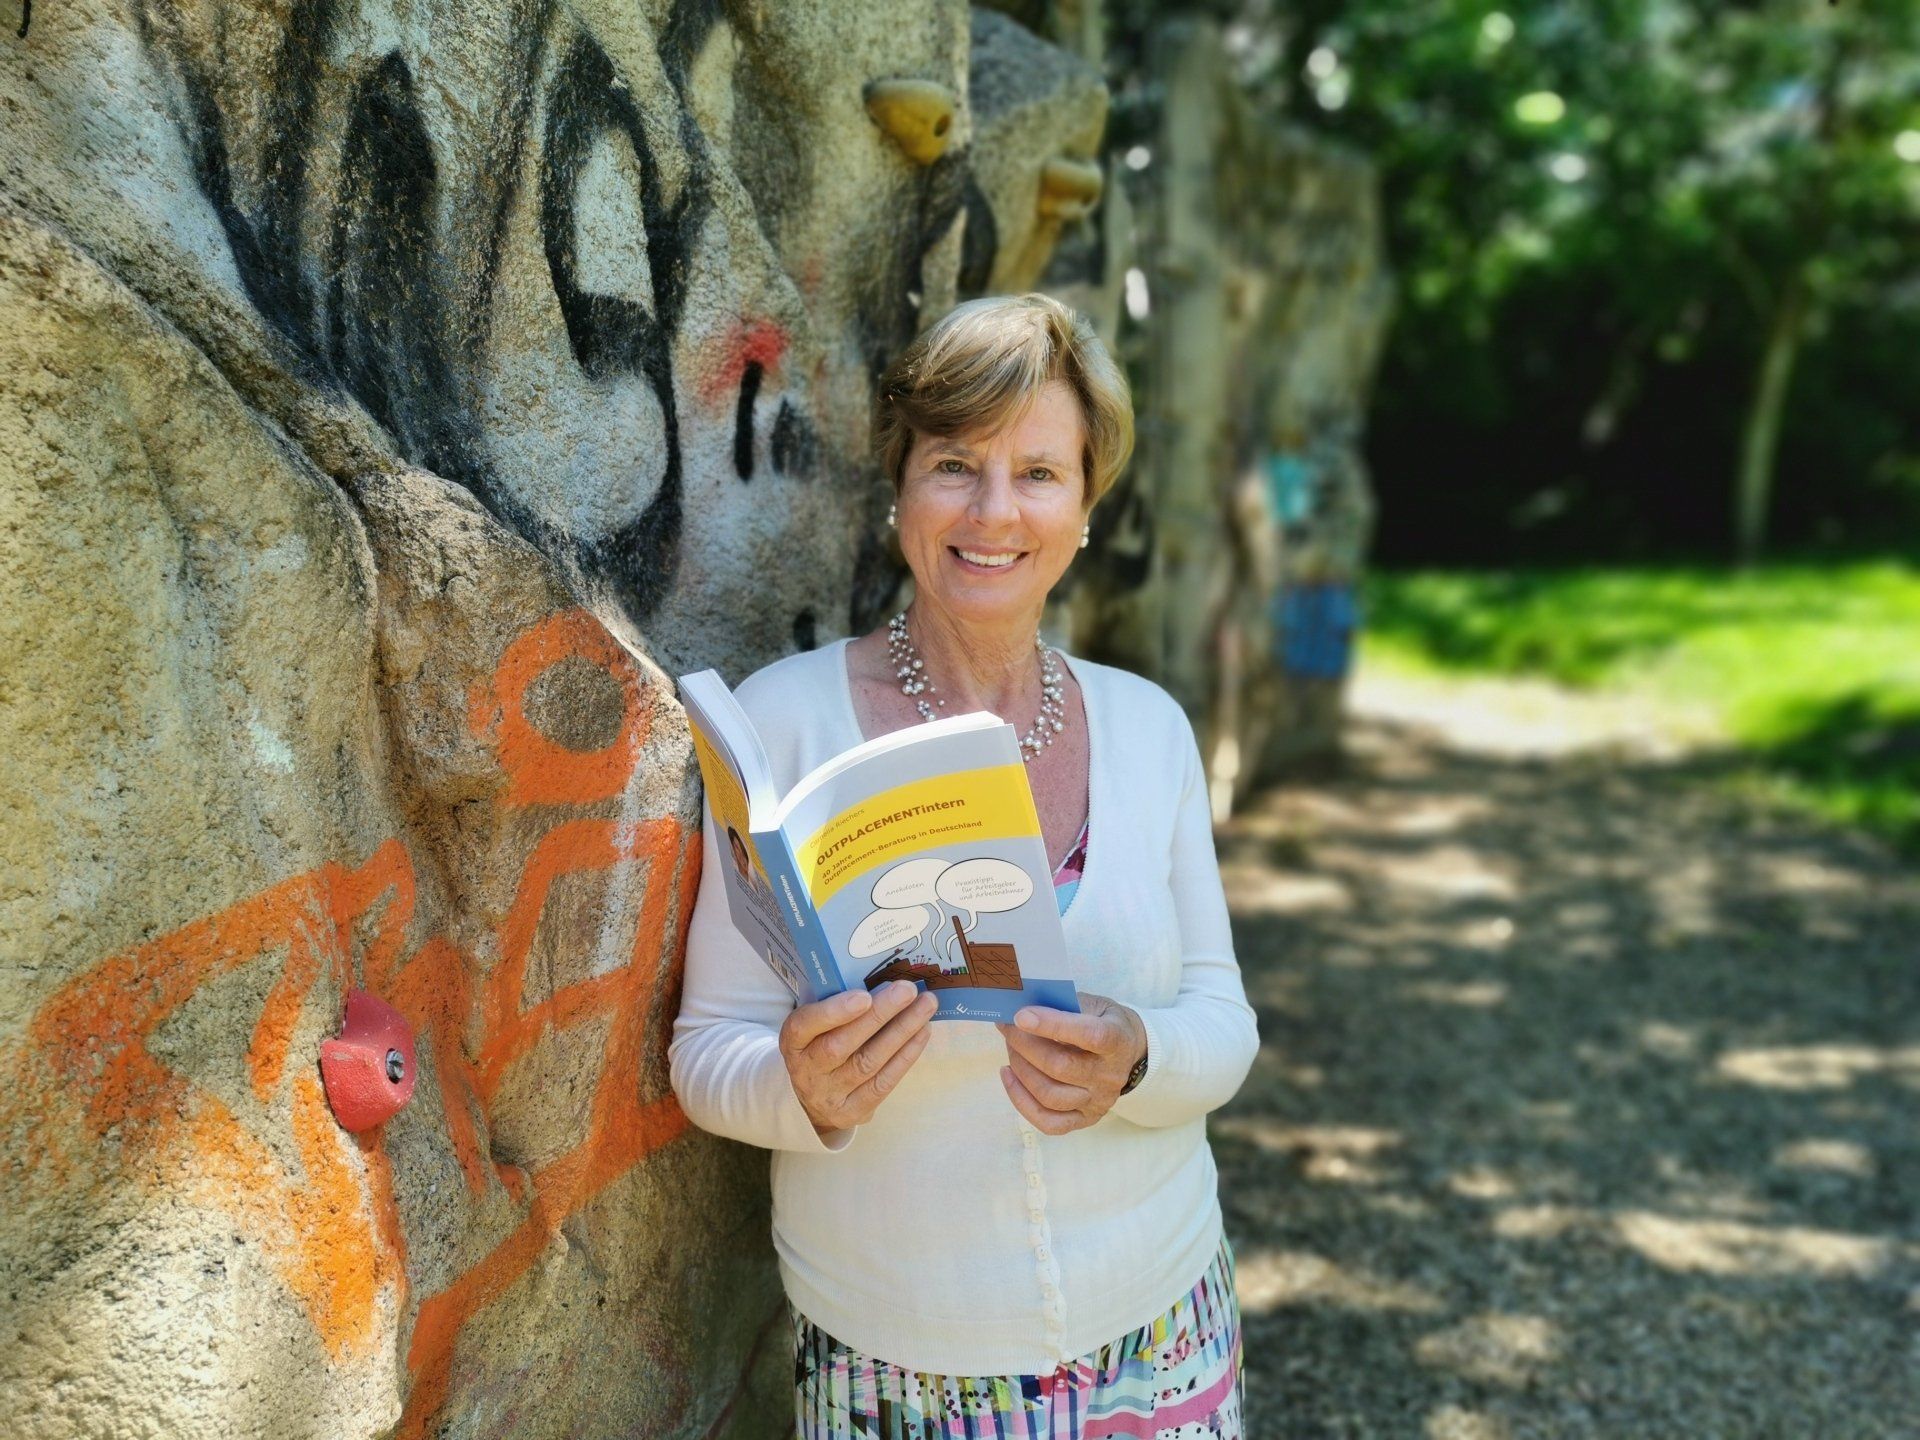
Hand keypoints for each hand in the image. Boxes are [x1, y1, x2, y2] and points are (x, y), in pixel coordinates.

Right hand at [779, 982, 937, 1135]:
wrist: (814, 1098)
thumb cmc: (821, 1045)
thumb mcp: (816, 1025)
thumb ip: (836, 1005)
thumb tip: (882, 981)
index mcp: (793, 1042)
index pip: (804, 1026)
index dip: (833, 1012)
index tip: (863, 995)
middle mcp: (807, 1070)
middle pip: (841, 1045)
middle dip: (879, 1015)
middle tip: (907, 990)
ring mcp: (829, 1094)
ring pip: (868, 1062)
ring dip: (901, 1031)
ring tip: (925, 1006)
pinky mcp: (854, 1110)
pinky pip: (884, 1082)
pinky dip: (906, 1055)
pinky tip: (922, 1032)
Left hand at [996, 992, 1146, 1134]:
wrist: (1129, 1051)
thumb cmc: (1102, 1021)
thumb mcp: (1092, 1003)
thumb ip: (1062, 1004)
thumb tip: (1021, 1007)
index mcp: (1117, 1040)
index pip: (1088, 1035)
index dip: (1053, 1025)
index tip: (1021, 1015)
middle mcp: (1109, 1076)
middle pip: (1061, 1067)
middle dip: (1024, 1045)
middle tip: (1007, 1027)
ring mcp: (1098, 1101)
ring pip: (1050, 1096)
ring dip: (1020, 1069)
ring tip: (1010, 1047)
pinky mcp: (1085, 1119)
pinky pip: (1048, 1122)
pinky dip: (1020, 1100)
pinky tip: (1009, 1075)